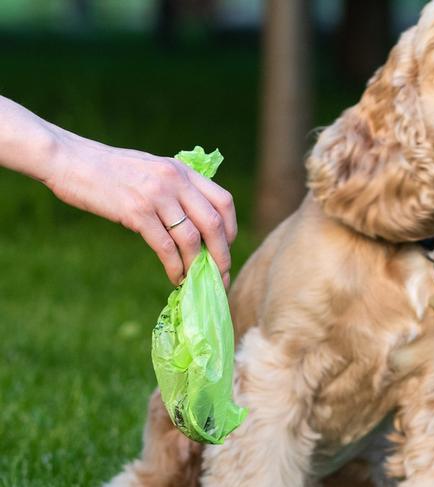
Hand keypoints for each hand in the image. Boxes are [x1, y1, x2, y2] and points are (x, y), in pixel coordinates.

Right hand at [47, 130, 235, 285]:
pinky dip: (174, 266)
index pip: (224, 201)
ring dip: (196, 266)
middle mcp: (175, 180)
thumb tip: (195, 221)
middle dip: (222, 255)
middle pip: (214, 224)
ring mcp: (156, 195)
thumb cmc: (111, 169)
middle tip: (221, 276)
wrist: (70, 160)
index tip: (227, 248)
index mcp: (183, 171)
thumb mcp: (153, 168)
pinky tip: (174, 277)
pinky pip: (165, 246)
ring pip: (191, 239)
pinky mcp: (136, 212)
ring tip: (194, 281)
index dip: (232, 229)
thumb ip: (176, 188)